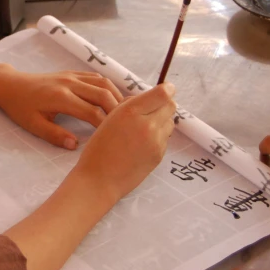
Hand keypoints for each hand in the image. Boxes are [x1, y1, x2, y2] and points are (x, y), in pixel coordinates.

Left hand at [0, 68, 123, 149]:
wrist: (11, 86)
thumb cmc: (20, 107)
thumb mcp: (33, 125)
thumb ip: (54, 135)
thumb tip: (74, 145)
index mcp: (60, 98)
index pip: (92, 112)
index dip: (105, 126)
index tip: (115, 138)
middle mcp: (69, 84)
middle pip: (103, 94)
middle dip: (118, 110)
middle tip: (128, 126)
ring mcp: (72, 76)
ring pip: (103, 82)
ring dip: (116, 96)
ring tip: (124, 114)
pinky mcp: (72, 73)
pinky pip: (96, 77)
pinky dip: (108, 88)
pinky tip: (112, 101)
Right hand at [73, 84, 176, 202]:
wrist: (99, 179)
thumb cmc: (99, 148)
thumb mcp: (110, 118)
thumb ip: (130, 106)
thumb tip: (149, 99)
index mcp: (130, 112)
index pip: (162, 94)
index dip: (167, 89)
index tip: (167, 89)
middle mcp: (147, 125)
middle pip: (171, 106)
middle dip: (163, 105)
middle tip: (150, 111)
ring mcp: (156, 141)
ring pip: (169, 122)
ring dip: (161, 121)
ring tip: (143, 129)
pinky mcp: (159, 155)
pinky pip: (165, 138)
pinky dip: (157, 137)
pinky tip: (141, 144)